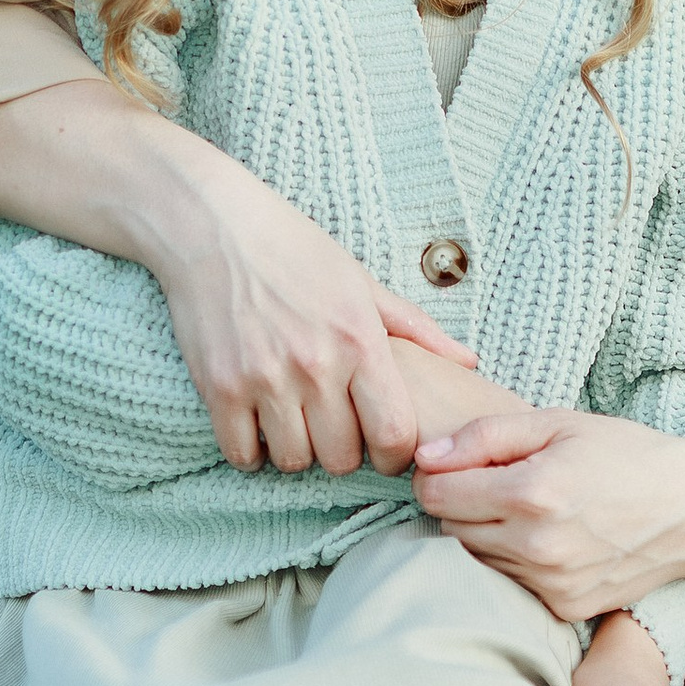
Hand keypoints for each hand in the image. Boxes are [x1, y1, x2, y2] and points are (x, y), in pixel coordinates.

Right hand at [142, 138, 476, 476]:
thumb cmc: (294, 249)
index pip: (395, 436)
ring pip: (295, 461)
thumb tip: (469, 361)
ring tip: (292, 418)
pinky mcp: (220, 387)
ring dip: (295, 449)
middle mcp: (316, 364)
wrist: (215, 224)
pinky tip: (255, 420)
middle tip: (330, 423)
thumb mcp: (361, 281)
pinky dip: (249, 448)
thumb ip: (416, 328)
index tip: (380, 441)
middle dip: (341, 449)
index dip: (393, 451)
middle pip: (343, 459)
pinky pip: (242, 454)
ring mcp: (265, 378)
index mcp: (359, 339)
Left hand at [411, 414, 684, 616]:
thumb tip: (425, 457)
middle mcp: (537, 547)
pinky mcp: (564, 610)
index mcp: (533, 493)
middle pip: (450, 530)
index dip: (435, 475)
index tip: (453, 463)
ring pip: (476, 561)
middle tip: (490, 481)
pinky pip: (510, 584)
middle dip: (458, 503)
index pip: (436, 496)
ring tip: (520, 507)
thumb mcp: (557, 423)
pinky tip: (542, 538)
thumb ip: (484, 436)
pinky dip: (512, 562)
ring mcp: (551, 586)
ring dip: (483, 534)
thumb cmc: (625, 455)